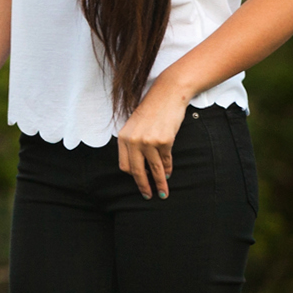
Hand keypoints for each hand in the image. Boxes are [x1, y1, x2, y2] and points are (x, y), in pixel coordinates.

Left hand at [115, 80, 188, 199]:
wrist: (167, 95)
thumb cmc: (152, 111)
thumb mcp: (135, 126)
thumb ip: (133, 144)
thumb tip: (140, 167)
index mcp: (123, 137)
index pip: (124, 165)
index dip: (132, 176)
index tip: (139, 184)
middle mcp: (133, 141)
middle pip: (136, 171)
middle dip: (143, 186)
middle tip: (148, 196)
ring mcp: (148, 142)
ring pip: (154, 170)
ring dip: (159, 184)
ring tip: (163, 193)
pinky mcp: (164, 142)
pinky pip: (166, 161)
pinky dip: (168, 169)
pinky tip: (169, 174)